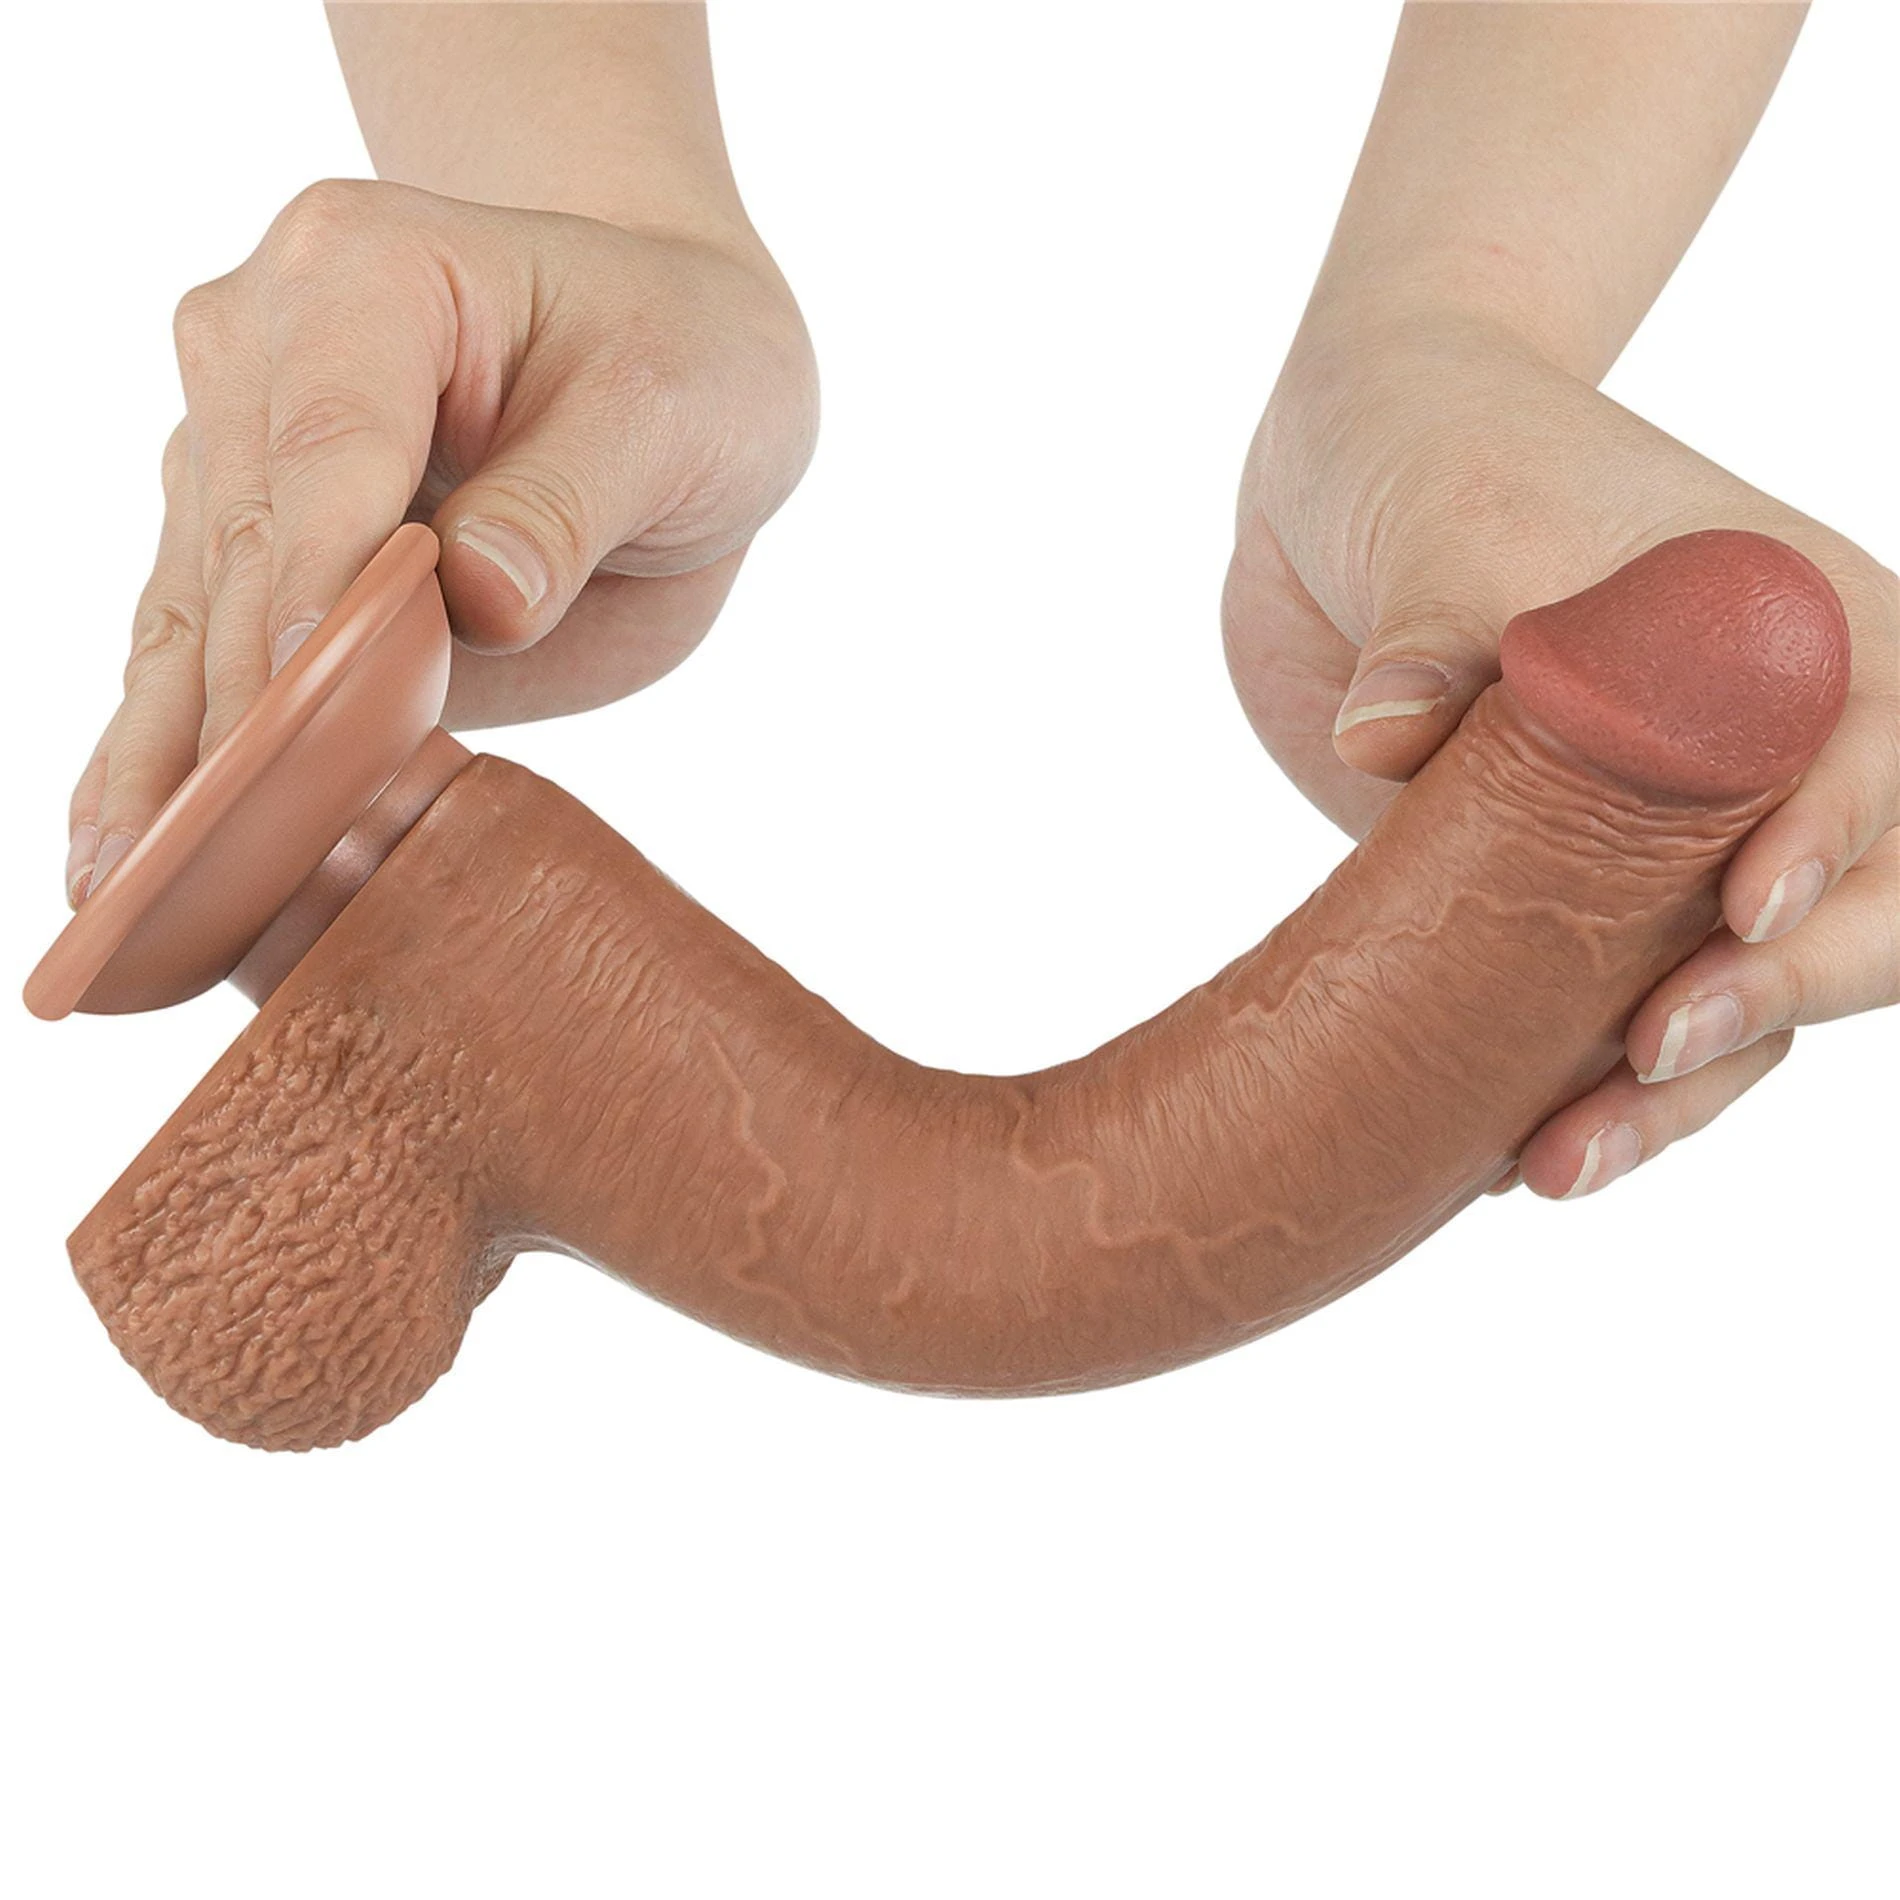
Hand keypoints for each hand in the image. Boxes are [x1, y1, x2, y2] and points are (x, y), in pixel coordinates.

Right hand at [66, 178, 816, 902]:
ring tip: (120, 901)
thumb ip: (570, 502)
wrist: (666, 353)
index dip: (311, 603)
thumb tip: (485, 602)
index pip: (325, 459)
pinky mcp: (255, 545)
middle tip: (210, 873)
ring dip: (163, 765)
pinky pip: (200, 653)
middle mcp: (263, 349)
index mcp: (366, 276)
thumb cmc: (683, 360)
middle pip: (241, 554)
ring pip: (191, 619)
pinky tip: (122, 859)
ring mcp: (242, 448)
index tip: (290, 729)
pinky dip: (168, 758)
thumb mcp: (672, 412)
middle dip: (232, 721)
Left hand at [1223, 310, 1897, 1198]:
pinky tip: (1510, 1152)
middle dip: (1769, 1000)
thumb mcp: (1445, 520)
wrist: (1341, 485)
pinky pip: (1617, 1015)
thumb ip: (1436, 628)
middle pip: (1856, 905)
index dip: (1835, 844)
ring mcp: (1681, 842)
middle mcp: (1773, 750)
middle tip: (1640, 1059)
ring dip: (1672, 1092)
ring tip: (1553, 1165)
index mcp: (1804, 633)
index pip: (1878, 752)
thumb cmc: (1434, 454)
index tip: (1741, 913)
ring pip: (1744, 995)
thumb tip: (1382, 733)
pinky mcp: (1580, 906)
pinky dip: (1583, 1086)